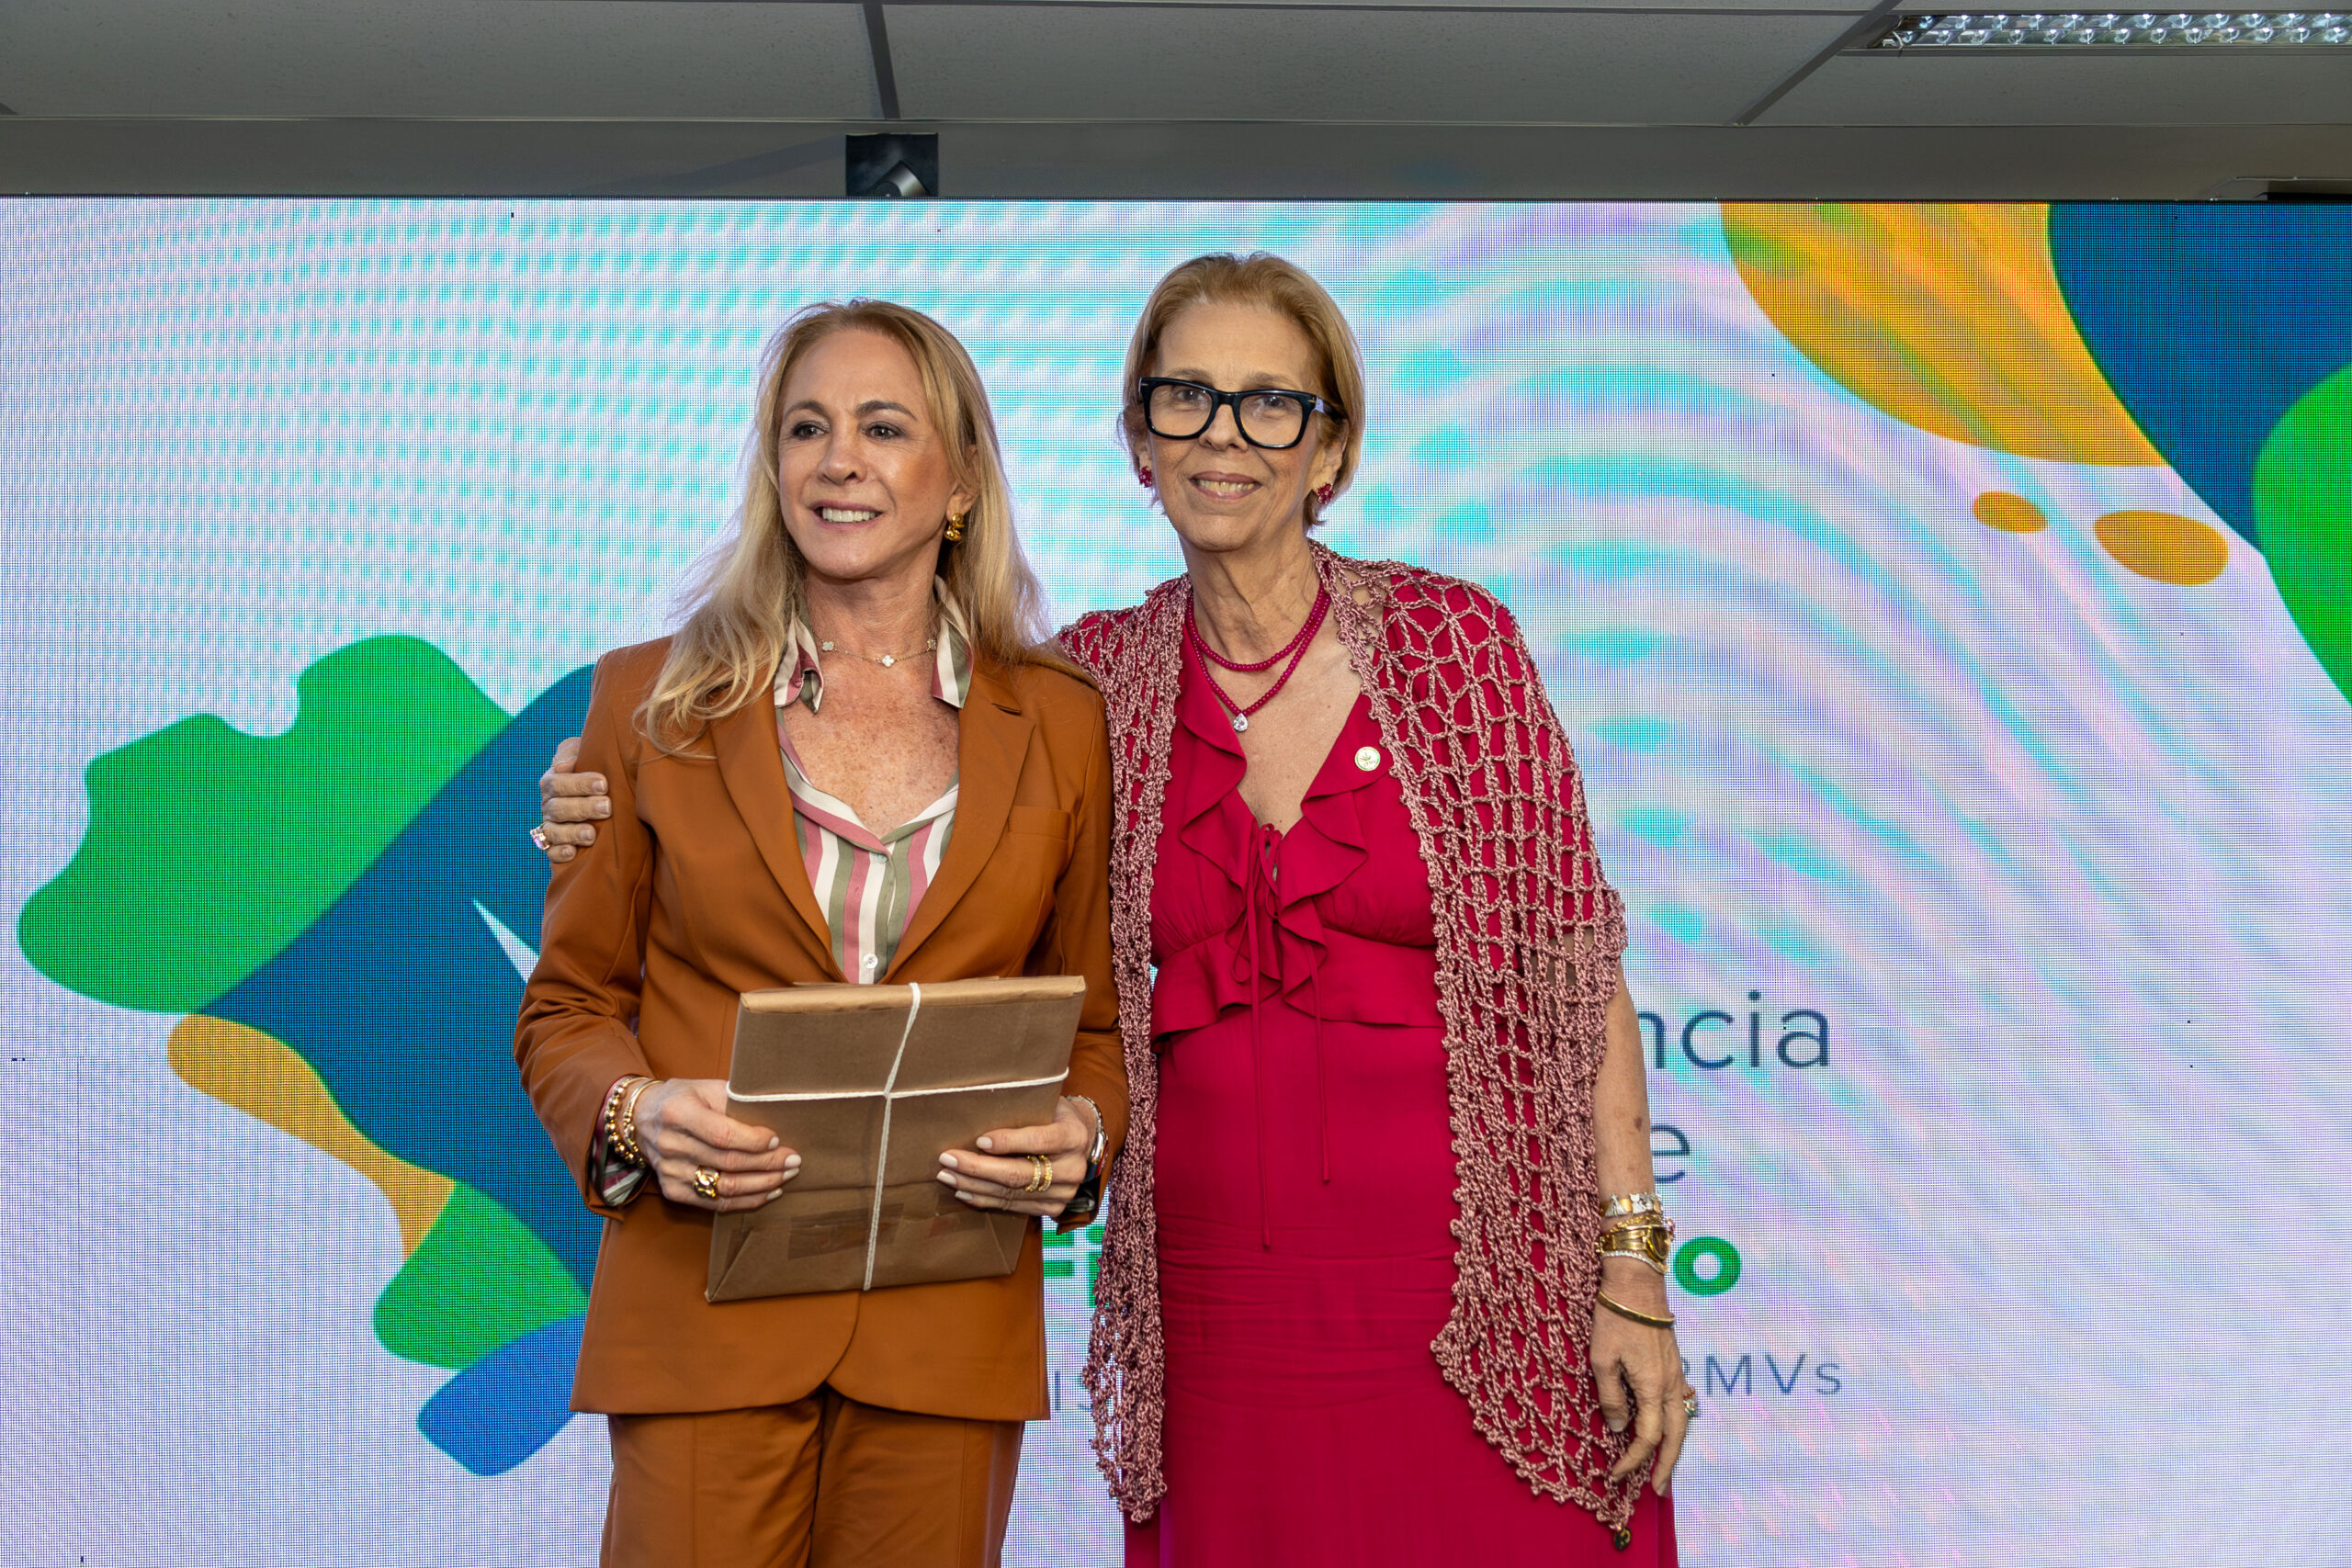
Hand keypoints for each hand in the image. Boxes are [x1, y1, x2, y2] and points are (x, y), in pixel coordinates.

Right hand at [538, 736, 609, 862]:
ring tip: (592, 834)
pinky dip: (560, 853)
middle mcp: (549, 805)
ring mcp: (551, 826)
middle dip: (583, 808)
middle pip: (558, 808)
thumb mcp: (586, 753)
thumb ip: (573, 751)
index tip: (604, 784)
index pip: (558, 782)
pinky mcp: (554, 846)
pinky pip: (551, 852)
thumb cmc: (597, 770)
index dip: (579, 783)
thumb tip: (564, 765)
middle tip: (607, 807)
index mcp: (553, 781)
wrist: (607, 795)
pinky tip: (573, 852)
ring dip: (572, 833)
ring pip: (554, 832)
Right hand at [633, 1078, 800, 1211]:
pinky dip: (746, 1200)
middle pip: (729, 1162)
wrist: (641, 1118)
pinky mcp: (673, 1191)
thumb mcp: (705, 1087)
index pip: (723, 1134)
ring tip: (787, 1175)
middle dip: (768, 1164)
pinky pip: (716, 1203)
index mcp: (679, 1112)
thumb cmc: (682, 1098)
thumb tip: (777, 1114)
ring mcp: (670, 1172)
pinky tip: (769, 1192)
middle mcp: (671, 1144)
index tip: (778, 1139)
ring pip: (725, 1187)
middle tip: (794, 1160)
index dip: (754, 1141)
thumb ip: (736, 1100)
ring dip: (763, 1184)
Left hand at [935, 1096, 1097, 1217]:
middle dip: (978, 1168)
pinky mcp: (1053, 1207)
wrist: (1081, 1141)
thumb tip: (977, 1109)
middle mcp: (1073, 1168)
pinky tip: (964, 1191)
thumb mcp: (1047, 1102)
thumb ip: (1022, 1108)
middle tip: (948, 1159)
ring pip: (1011, 1193)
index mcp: (1074, 1136)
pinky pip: (1013, 1207)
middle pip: (1019, 1173)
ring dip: (974, 1186)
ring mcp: (1064, 1192)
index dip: (1007, 1141)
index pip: (1038, 1140)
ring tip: (947, 1176)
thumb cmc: (1054, 1115)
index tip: (979, 1140)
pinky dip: (985, 1199)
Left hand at [1590, 1260, 1693, 1495]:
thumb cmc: (1614, 1318)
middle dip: (1667, 1466)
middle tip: (1657, 1490)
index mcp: (1653, 1387)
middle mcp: (1671, 1384)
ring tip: (1665, 1467)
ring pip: (1682, 1420)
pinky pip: (1681, 1401)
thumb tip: (1618, 1429)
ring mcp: (1676, 1373)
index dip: (1633, 1459)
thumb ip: (1611, 1398)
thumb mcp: (1601, 1359)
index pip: (1648, 1437)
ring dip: (1675, 1446)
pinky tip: (1672, 1423)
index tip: (1616, 1474)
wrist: (1636, 1283)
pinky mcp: (1674, 1363)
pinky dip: (1677, 1420)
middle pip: (1676, 1436)